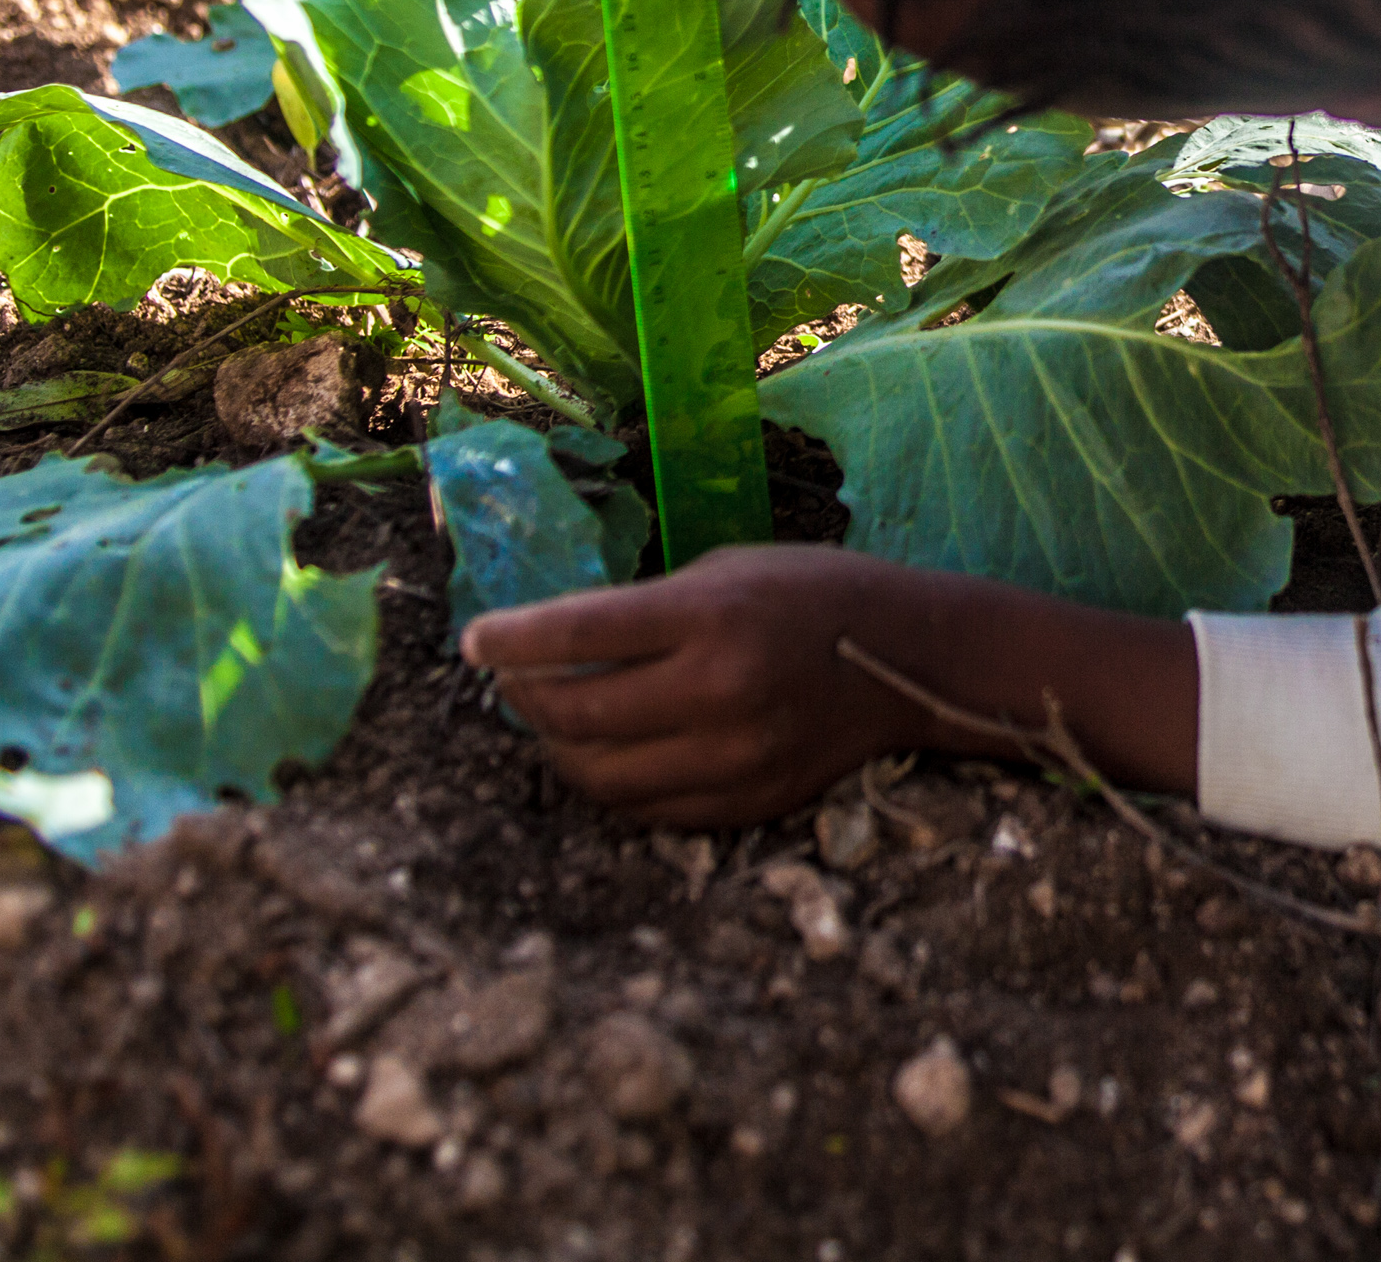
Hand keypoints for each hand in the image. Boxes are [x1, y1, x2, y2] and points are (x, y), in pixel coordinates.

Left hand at [463, 545, 932, 825]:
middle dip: (523, 698)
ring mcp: (733, 758)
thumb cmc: (807, 592)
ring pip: (600, 777)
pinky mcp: (747, 803)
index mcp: (709, 616)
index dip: (508, 640)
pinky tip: (607, 752)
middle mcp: (718, 691)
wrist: (907, 656)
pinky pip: (647, 809)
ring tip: (552, 720)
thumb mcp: (722, 571)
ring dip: (558, 749)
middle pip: (575, 716)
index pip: (575, 635)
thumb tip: (548, 647)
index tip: (473, 641)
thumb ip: (642, 614)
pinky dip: (611, 783)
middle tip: (510, 680)